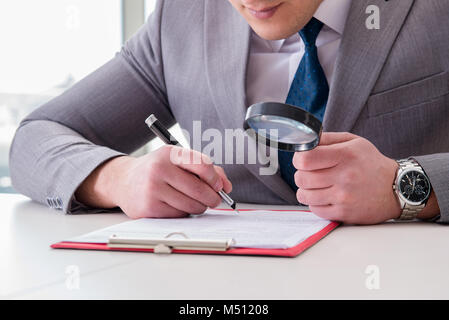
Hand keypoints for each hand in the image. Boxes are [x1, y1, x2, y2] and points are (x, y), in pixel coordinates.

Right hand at [76, 145, 231, 218]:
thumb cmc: (157, 170)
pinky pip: (179, 215)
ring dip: (199, 207)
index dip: (215, 178)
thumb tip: (226, 186)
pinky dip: (184, 213)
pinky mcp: (149, 208)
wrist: (123, 181)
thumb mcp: (177, 160)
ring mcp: (153, 190)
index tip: (219, 185)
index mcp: (169, 153)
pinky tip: (176, 204)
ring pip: (192, 206)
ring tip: (193, 201)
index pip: (202, 165)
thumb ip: (204, 169)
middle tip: (214, 199)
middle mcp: (159, 170)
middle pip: (200, 190)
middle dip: (213, 198)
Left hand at [293, 132, 400, 223]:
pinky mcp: (344, 213)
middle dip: (301, 174)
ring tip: (316, 185)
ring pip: (304, 195)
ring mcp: (344, 197)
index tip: (303, 160)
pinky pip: (314, 209)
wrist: (397, 188)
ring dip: (306, 189)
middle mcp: (345, 177)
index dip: (299, 158)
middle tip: (310, 173)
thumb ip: (327, 139)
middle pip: (301, 178)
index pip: (305, 159)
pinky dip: (315, 203)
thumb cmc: (371, 163)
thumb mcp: (353, 142)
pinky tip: (324, 196)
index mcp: (345, 155)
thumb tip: (304, 140)